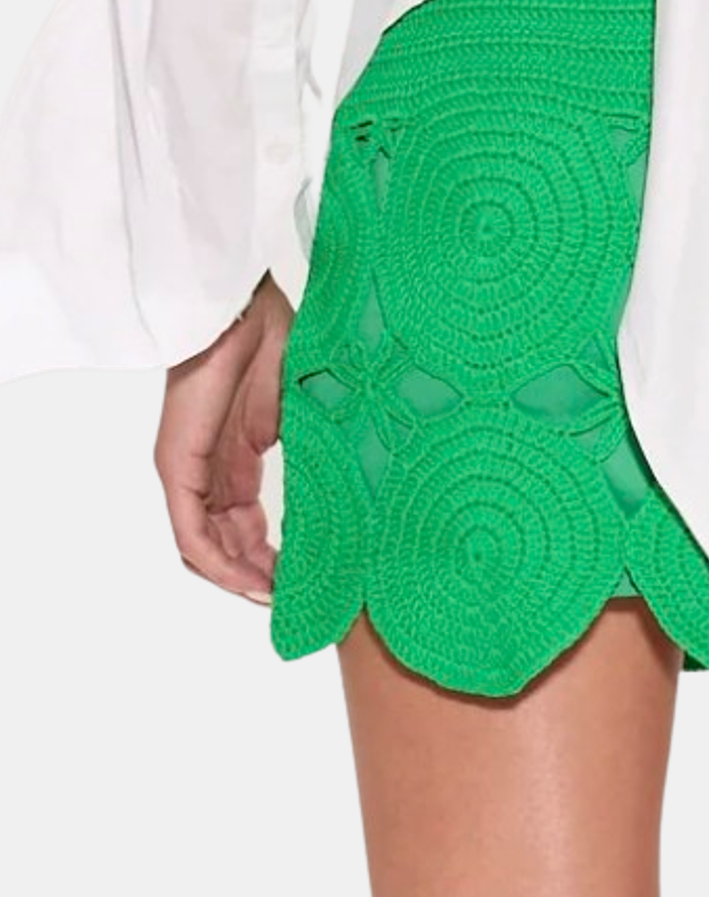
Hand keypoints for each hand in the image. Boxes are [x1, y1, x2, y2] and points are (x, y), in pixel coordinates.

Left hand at [153, 272, 293, 601]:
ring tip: (279, 596)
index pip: (241, 523)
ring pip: (204, 544)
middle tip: (295, 596)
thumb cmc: (286, 338)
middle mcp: (207, 466)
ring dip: (240, 577)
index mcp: (235, 453)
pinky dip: (219, 563)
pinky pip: (190, 530)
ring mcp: (188, 465)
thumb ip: (313, 460)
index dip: (269, 560)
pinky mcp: (177, 461)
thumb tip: (345, 502)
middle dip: (257, 575)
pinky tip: (251, 580)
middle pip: (223, 541)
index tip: (305, 580)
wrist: (251, 300)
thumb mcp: (308, 415)